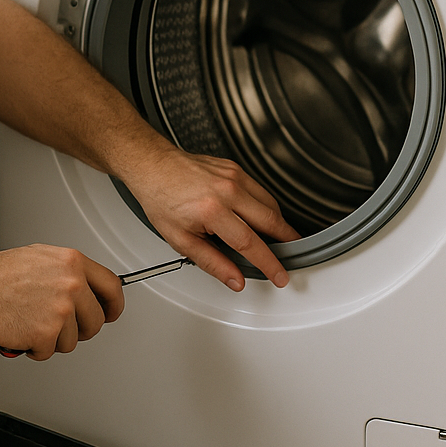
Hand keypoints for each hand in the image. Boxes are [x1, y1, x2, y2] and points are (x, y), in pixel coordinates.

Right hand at [0, 245, 123, 359]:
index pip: (113, 286)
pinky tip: (22, 331)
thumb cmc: (0, 275)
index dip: (114, 305)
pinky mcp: (47, 333)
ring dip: (53, 339)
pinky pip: (50, 351)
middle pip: (96, 321)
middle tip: (60, 327)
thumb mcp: (42, 258)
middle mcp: (72, 284)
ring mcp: (61, 310)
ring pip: (73, 340)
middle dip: (81, 330)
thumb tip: (87, 287)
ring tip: (32, 322)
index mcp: (73, 263)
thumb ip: (69, 272)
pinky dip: (35, 348)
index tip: (110, 314)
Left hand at [122, 150, 299, 290]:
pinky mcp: (235, 168)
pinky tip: (260, 217)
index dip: (270, 263)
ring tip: (277, 240)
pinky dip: (266, 206)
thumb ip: (212, 262)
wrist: (153, 167)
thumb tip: (235, 279)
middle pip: (271, 220)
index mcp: (212, 210)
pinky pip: (260, 190)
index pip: (250, 243)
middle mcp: (227, 190)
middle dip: (287, 241)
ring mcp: (234, 176)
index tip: (280, 275)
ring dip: (278, 223)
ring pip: (270, 203)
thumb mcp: (181, 240)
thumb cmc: (161, 199)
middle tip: (292, 255)